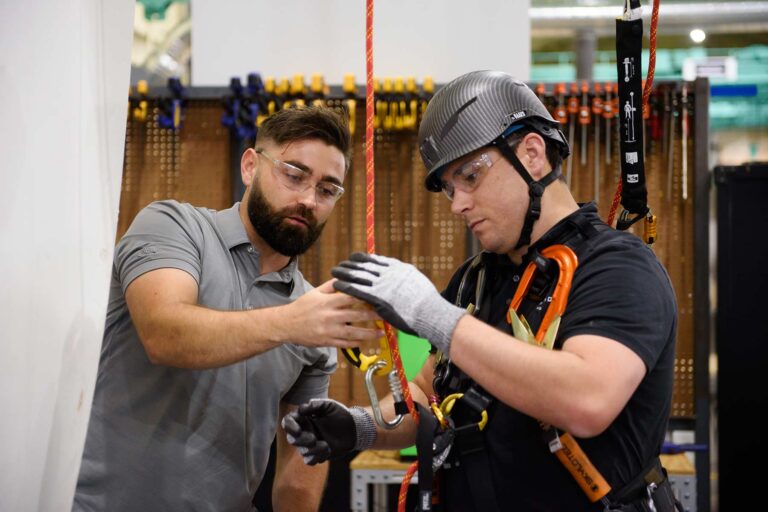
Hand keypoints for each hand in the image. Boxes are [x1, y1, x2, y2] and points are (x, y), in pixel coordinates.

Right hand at [282, 399, 375, 464]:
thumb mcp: (329, 405)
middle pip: (292, 439)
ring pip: (302, 451)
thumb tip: (300, 409)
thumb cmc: (340, 414)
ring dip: (313, 449)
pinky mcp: (317, 454)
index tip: (298, 430)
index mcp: (304, 418)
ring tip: (326, 445)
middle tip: (313, 438)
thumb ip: (315, 405)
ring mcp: (309, 444)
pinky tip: (328, 450)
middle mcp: (304, 432)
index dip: (289, 427)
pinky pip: (310, 460)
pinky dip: (318, 456)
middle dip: (301, 440)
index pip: (288, 422)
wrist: (353, 428)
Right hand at [283, 279, 383, 348]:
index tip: (377, 297)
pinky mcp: (327, 342)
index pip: (350, 298)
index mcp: (327, 302)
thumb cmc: (302, 306)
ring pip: (353, 333)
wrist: (286, 324)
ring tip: (381, 332)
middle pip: (356, 316)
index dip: (365, 297)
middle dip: (373, 316)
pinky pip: (344, 344)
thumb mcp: (316, 292)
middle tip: (386, 315)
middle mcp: (329, 316)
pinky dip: (355, 343)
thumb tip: (346, 276)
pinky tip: (365, 341)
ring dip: (369, 333)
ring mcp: (329, 331)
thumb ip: (332, 286)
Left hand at [331, 253, 465, 353]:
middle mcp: (389, 273)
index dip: (365, 260)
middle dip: (352, 264)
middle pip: (366, 265)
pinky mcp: (377, 298)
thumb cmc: (428, 304)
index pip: (378, 261)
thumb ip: (406, 280)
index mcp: (400, 269)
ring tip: (334, 271)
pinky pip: (357, 290)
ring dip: (345, 272)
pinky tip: (336, 284)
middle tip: (342, 264)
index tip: (356, 258)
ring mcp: (383, 284)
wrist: (431, 313)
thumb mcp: (418, 284)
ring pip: (359, 275)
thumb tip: (403, 279)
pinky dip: (345, 286)